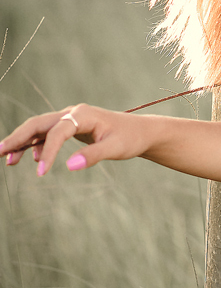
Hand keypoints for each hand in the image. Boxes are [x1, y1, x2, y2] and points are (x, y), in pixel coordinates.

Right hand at [0, 104, 151, 175]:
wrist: (140, 132)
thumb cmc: (130, 138)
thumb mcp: (116, 148)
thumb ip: (93, 155)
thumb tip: (70, 166)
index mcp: (83, 114)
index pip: (57, 131)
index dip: (47, 151)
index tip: (41, 173)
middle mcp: (72, 113)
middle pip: (39, 123)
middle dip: (18, 137)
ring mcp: (70, 119)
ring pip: (40, 128)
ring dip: (22, 141)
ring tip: (6, 159)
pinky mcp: (70, 127)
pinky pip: (47, 134)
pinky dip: (35, 144)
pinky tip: (31, 159)